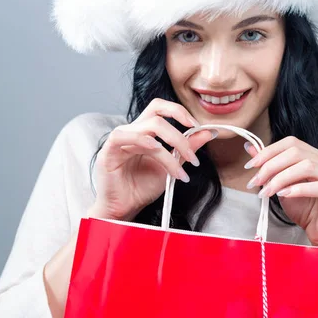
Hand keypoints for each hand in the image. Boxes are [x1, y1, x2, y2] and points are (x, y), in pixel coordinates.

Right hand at [90, 98, 217, 220]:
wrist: (125, 209)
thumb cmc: (142, 188)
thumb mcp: (172, 166)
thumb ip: (187, 148)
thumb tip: (209, 132)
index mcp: (145, 131)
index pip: (161, 108)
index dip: (180, 112)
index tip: (198, 129)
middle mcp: (132, 130)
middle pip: (157, 113)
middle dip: (181, 136)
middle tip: (193, 157)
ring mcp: (119, 139)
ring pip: (149, 128)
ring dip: (170, 148)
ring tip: (180, 172)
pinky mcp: (108, 151)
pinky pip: (124, 136)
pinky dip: (144, 142)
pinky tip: (157, 152)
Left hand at [244, 137, 317, 317]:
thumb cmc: (304, 214)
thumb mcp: (281, 188)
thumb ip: (269, 169)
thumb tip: (249, 151)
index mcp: (313, 159)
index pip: (290, 142)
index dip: (268, 151)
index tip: (249, 165)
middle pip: (296, 151)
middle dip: (270, 165)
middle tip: (252, 181)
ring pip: (306, 166)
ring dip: (279, 176)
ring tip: (263, 191)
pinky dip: (297, 187)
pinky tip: (279, 195)